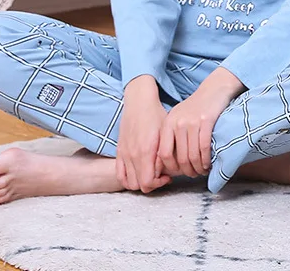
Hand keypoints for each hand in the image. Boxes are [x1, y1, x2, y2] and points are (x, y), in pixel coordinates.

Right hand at [116, 75, 171, 193]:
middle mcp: (133, 155)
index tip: (168, 176)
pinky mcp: (119, 152)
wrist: (139, 102)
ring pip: (130, 183)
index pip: (148, 182)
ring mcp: (124, 154)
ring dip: (141, 182)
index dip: (159, 184)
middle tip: (162, 176)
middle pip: (139, 186)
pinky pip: (120, 175)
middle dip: (152, 185)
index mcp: (146, 151)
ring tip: (151, 174)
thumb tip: (170, 170)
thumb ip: (166, 152)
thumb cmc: (156, 115)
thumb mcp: (166, 132)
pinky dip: (128, 179)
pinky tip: (139, 172)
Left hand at [159, 67, 245, 177]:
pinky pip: (204, 147)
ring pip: (193, 155)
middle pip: (180, 157)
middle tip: (194, 175)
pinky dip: (206, 159)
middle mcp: (177, 123)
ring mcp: (192, 122)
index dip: (171, 168)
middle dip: (187, 171)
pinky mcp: (206, 121)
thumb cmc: (197, 107)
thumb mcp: (179, 119)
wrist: (214, 89)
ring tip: (202, 171)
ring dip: (198, 168)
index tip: (180, 173)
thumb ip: (172, 137)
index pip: (164, 154)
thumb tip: (167, 163)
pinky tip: (209, 163)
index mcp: (168, 124)